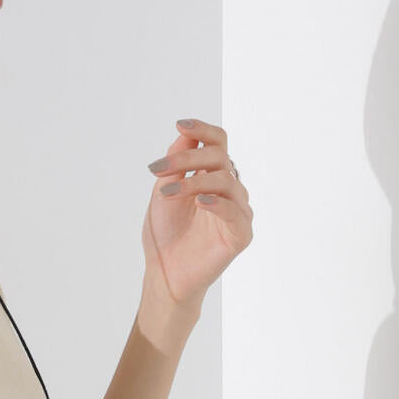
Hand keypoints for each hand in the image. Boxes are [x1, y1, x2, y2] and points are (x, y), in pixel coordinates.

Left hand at [142, 118, 253, 307]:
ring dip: (193, 183)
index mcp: (212, 176)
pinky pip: (234, 210)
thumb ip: (176, 165)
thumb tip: (184, 132)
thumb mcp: (164, 192)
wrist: (164, 274)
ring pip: (225, 180)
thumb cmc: (165, 235)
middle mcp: (229, 189)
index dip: (202, 131)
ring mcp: (237, 210)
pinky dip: (216, 202)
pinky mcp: (241, 233)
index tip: (181, 124)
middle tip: (157, 170)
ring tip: (166, 194)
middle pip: (219, 158)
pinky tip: (198, 202)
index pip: (217, 143)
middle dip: (187, 160)